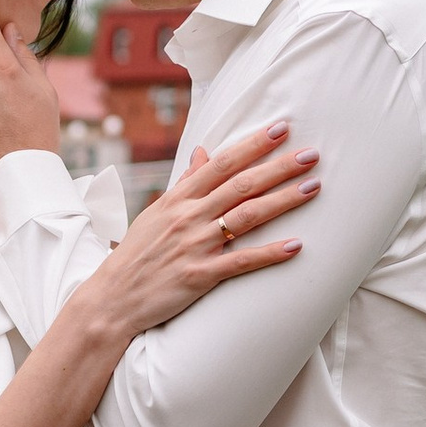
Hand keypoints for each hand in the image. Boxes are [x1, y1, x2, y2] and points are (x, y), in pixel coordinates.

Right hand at [89, 127, 316, 338]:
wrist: (113, 298)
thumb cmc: (137, 254)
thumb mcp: (157, 211)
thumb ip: (186, 183)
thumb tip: (205, 152)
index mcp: (178, 198)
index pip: (222, 164)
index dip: (254, 145)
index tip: (281, 129)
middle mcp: (189, 217)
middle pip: (241, 184)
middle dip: (279, 167)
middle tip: (312, 154)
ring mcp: (195, 246)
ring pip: (247, 216)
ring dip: (283, 200)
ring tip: (313, 187)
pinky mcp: (200, 276)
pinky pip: (241, 262)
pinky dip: (270, 253)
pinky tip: (297, 245)